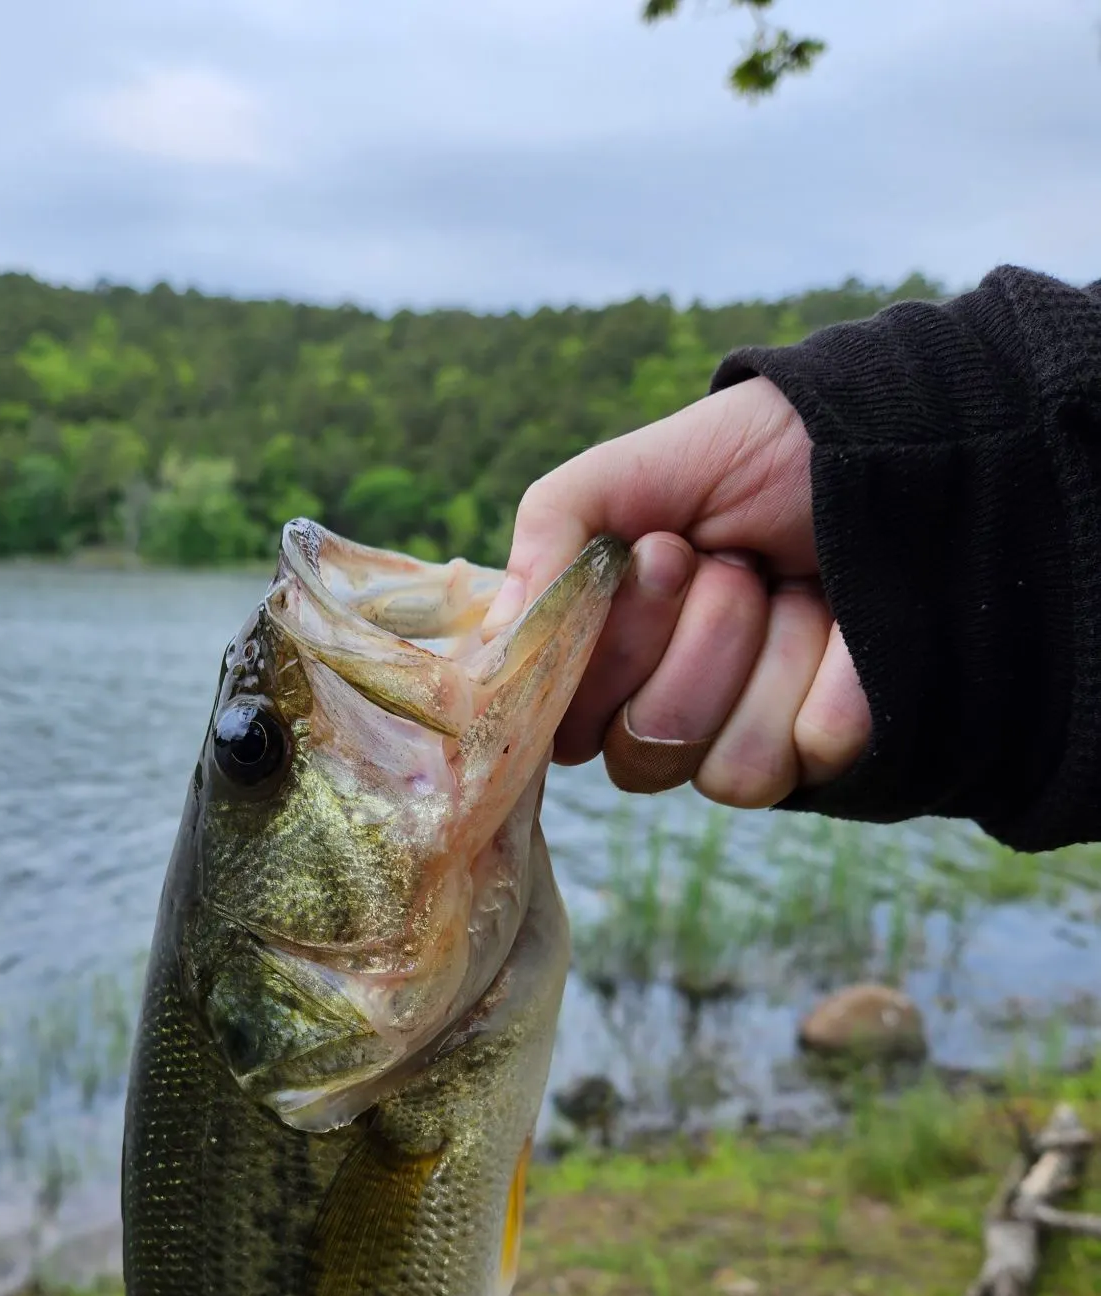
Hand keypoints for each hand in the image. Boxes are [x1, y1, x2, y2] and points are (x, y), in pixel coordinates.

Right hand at [482, 377, 870, 807]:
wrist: (885, 445)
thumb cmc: (748, 456)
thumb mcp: (626, 472)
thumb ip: (547, 536)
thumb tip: (489, 645)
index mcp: (604, 662)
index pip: (565, 725)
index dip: (610, 652)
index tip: (660, 556)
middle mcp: (664, 714)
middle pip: (642, 753)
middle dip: (696, 637)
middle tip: (729, 562)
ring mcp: (745, 738)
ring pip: (724, 770)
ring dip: (765, 651)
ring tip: (789, 586)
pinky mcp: (825, 753)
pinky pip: (808, 756)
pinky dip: (832, 673)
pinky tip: (841, 621)